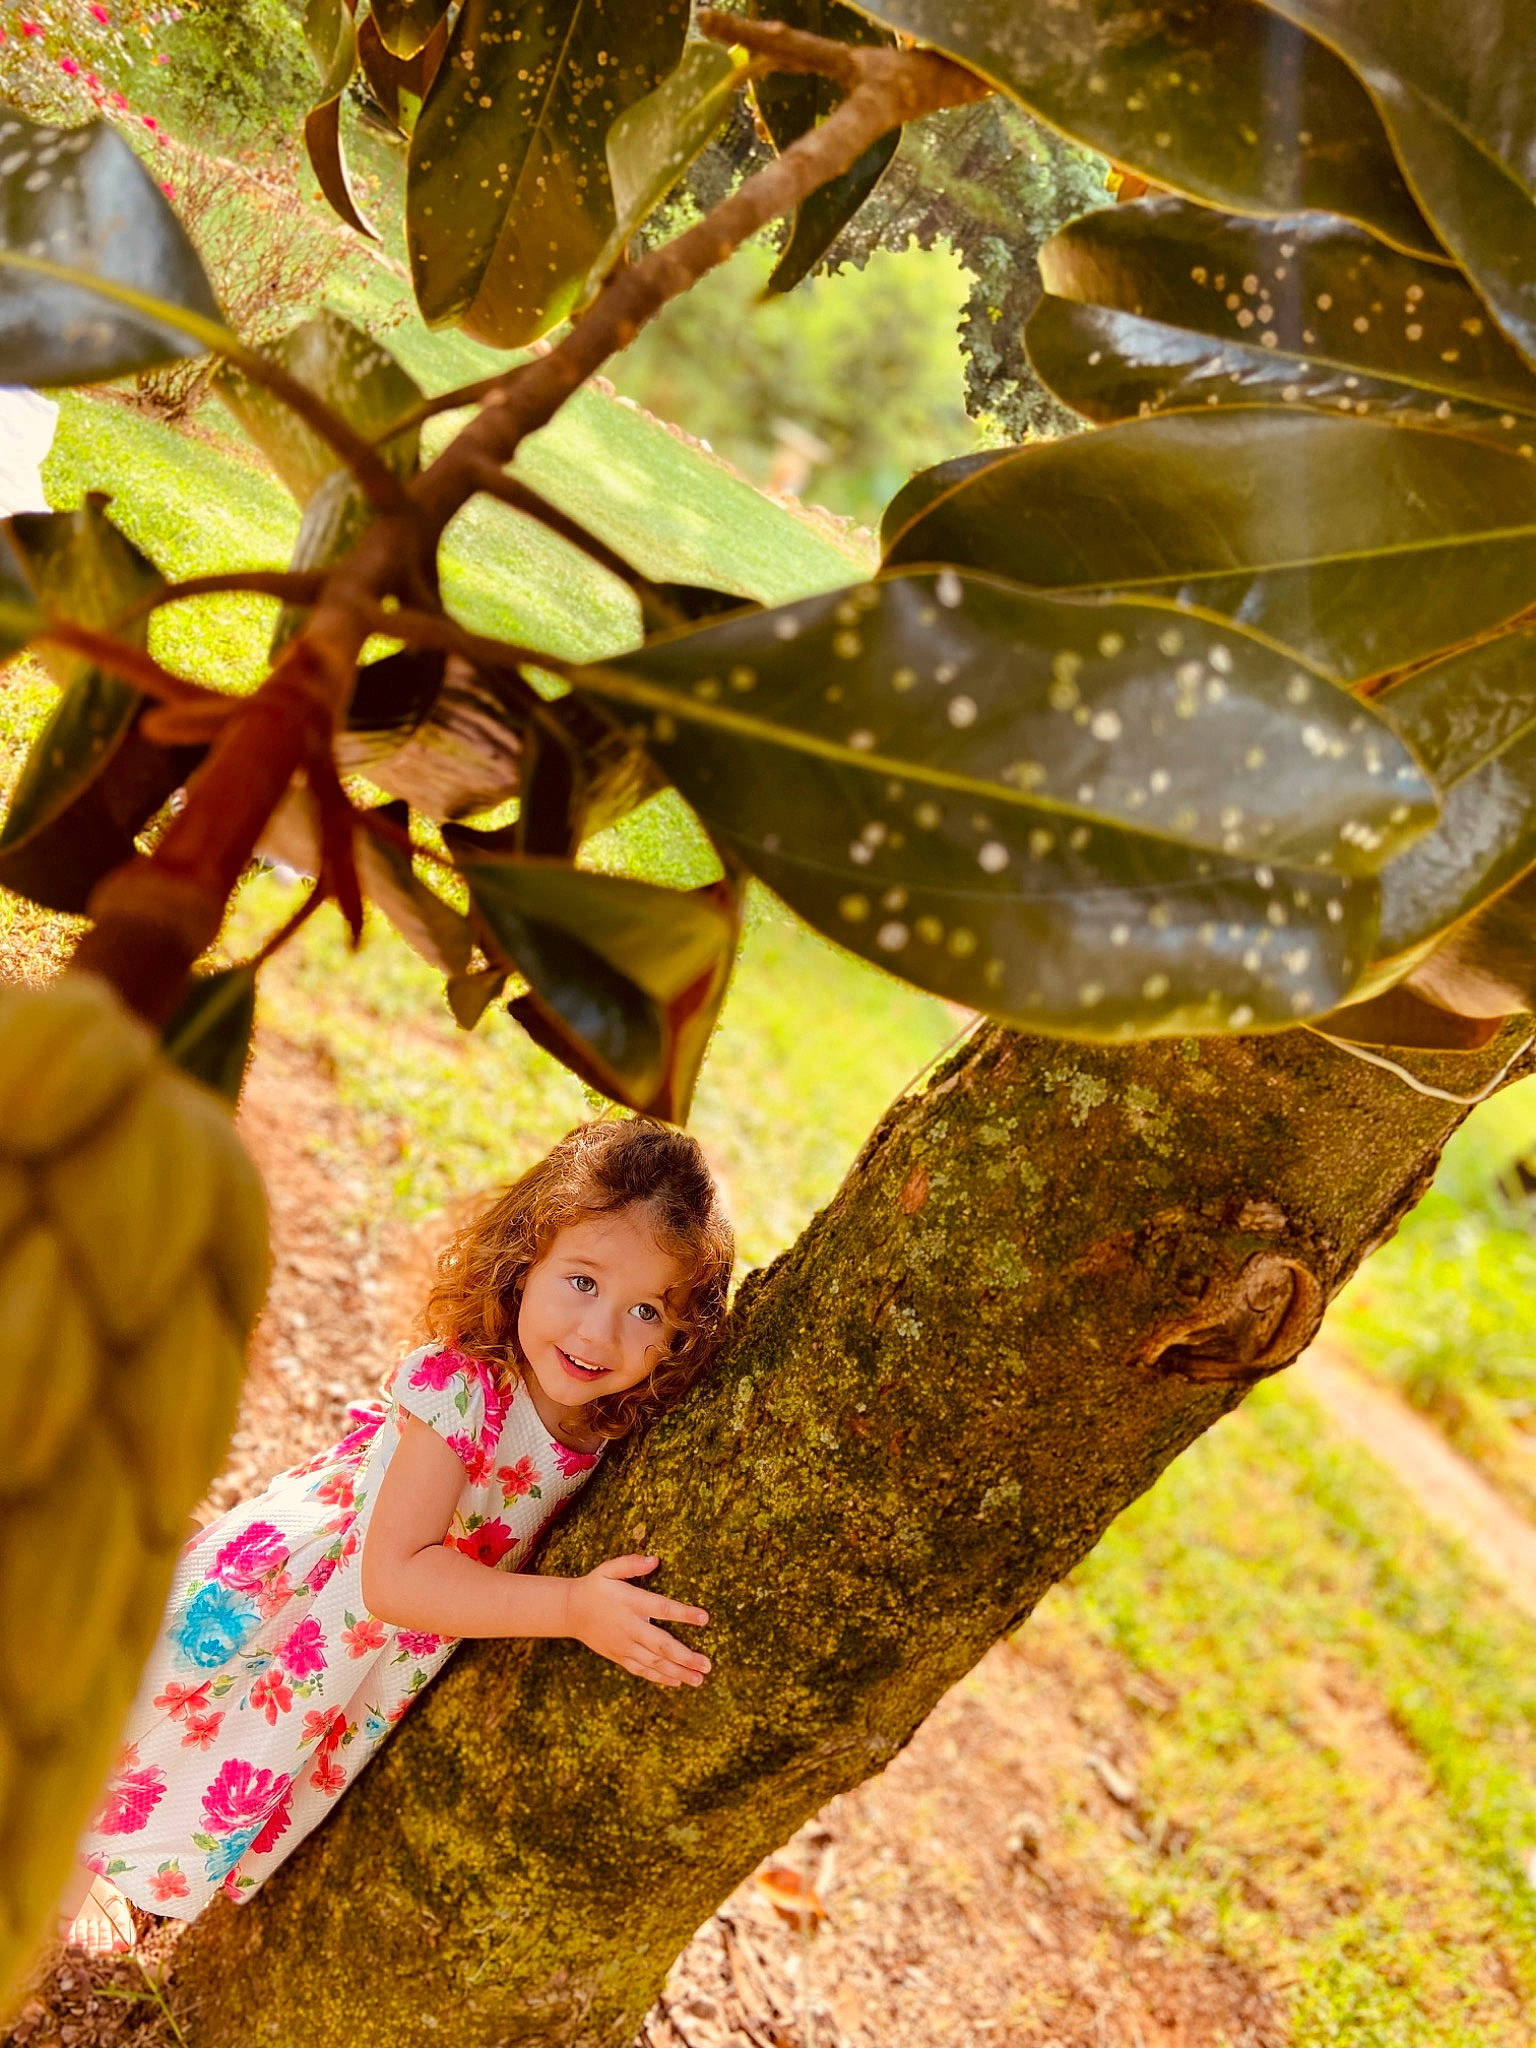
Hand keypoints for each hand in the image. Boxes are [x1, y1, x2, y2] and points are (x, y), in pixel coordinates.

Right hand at [567, 1554, 710, 1687]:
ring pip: (654, 1663)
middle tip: (707, 1664)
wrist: (570, 1612)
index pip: (661, 1608)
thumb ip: (630, 1563)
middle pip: (661, 1645)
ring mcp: (624, 1645)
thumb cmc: (595, 1587)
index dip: (683, 1614)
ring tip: (699, 1679)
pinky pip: (642, 1670)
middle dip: (685, 1656)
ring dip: (678, 1672)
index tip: (704, 1618)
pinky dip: (659, 1678)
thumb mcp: (608, 1569)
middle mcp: (630, 1627)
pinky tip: (677, 1682)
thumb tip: (654, 1559)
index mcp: (631, 1603)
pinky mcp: (619, 1656)